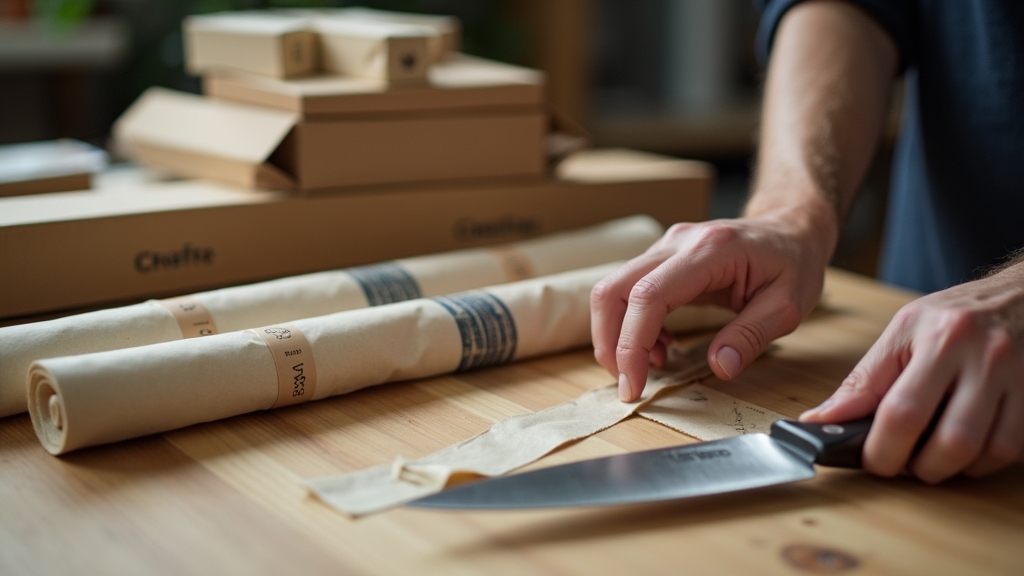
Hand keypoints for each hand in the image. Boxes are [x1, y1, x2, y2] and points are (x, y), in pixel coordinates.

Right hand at [590, 209, 832, 401]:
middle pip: (613, 289)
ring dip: (618, 335)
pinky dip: (633, 326)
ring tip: (651, 365)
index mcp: (710, 251)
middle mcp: (678, 243)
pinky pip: (630, 292)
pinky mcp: (661, 259)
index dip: (631, 344)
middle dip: (609, 342)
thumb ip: (752, 336)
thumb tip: (719, 368)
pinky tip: (661, 346)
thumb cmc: (793, 262)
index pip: (649, 296)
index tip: (634, 384)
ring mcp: (665, 248)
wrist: (789, 228)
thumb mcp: (788, 305)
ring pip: (614, 290)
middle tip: (628, 382)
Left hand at [801, 265, 1023, 481]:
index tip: (869, 461)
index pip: (903, 411)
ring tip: (931, 456)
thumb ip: (864, 380)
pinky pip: (1012, 449)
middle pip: (950, 442)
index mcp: (942, 337)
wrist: (1022, 295)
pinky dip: (983, 461)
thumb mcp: (903, 332)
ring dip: (952, 468)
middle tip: (902, 464)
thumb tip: (821, 420)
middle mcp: (985, 356)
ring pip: (986, 452)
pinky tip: (965, 448)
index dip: (881, 450)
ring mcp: (1019, 378)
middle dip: (918, 468)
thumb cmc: (955, 315)